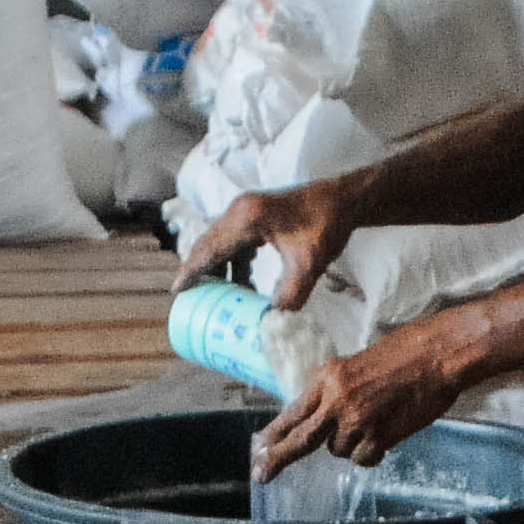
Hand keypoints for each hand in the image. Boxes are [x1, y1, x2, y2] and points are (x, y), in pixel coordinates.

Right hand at [175, 183, 353, 312]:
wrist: (346, 199)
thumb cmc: (328, 224)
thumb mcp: (308, 264)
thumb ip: (289, 296)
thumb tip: (271, 324)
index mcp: (247, 219)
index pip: (209, 249)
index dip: (191, 271)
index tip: (177, 292)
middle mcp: (240, 210)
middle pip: (208, 244)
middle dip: (198, 272)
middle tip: (189, 300)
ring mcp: (247, 210)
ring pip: (220, 242)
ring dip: (217, 269)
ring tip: (215, 297)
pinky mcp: (257, 213)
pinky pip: (235, 240)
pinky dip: (233, 262)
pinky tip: (242, 283)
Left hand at [252, 319, 472, 475]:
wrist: (437, 356)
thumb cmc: (403, 355)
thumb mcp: (356, 364)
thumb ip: (334, 390)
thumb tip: (318, 418)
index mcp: (328, 378)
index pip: (294, 411)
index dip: (275, 433)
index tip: (259, 449)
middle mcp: (337, 400)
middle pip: (301, 439)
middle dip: (279, 458)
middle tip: (262, 475)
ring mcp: (357, 420)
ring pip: (338, 451)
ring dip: (351, 444)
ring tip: (375, 420)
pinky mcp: (380, 437)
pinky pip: (363, 459)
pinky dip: (372, 452)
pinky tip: (386, 433)